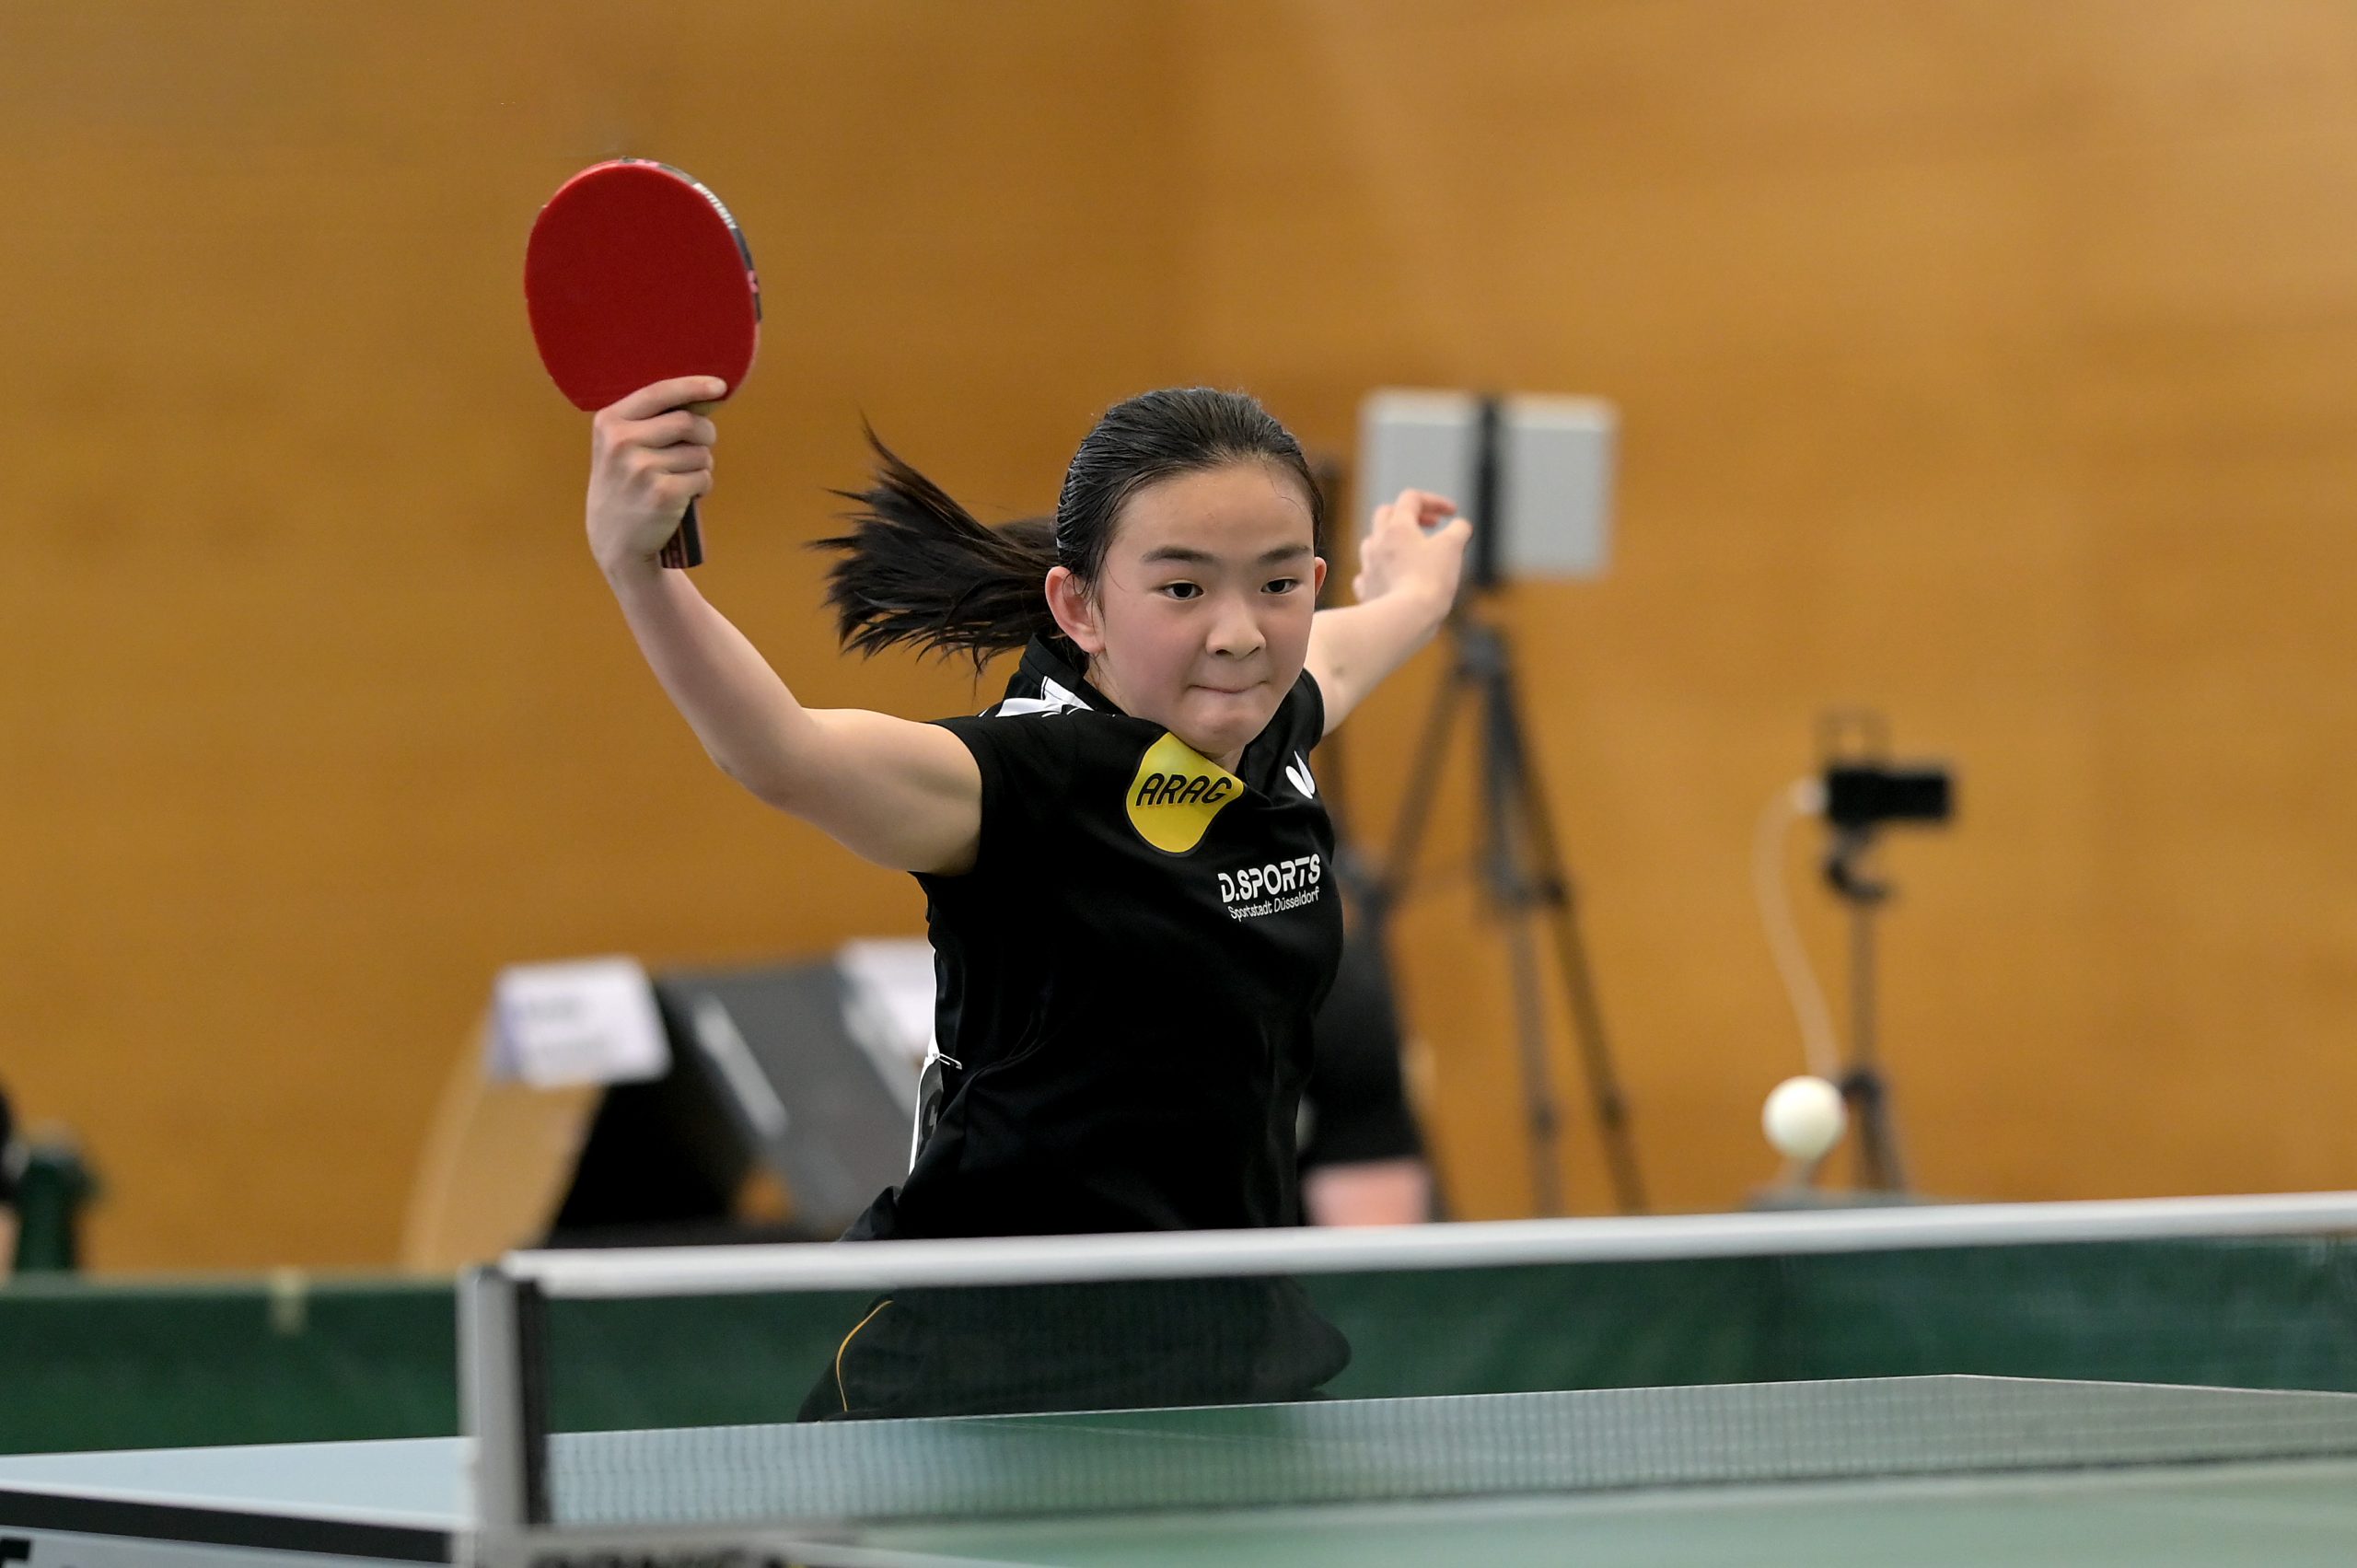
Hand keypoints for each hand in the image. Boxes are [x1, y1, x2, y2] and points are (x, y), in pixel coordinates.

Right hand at [586, 377, 724, 575]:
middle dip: (705, 434)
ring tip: (679, 479)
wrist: (615, 539)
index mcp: (609, 422)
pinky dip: (702, 487)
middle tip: (701, 446)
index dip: (693, 386)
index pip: (659, 392)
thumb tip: (705, 396)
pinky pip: (703, 478)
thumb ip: (651, 420)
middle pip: (688, 422)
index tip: (719, 386)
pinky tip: (683, 497)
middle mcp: (622, 442)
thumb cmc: (627, 484)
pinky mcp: (662, 494)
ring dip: (701, 466)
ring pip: (701, 453)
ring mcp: (641, 468)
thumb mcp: (620, 446)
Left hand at [1353, 488, 1470, 610]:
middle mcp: (1377, 542)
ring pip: (1373, 542)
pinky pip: (1367, 573)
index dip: (1434, 501)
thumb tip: (1461, 527)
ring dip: (1392, 541)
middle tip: (1430, 526)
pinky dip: (1381, 570)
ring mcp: (1368, 567)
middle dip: (1409, 515)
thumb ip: (1459, 530)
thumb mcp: (1453, 548)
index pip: (1411, 498)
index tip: (1452, 514)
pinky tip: (1391, 577)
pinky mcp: (1366, 590)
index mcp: (1397, 527)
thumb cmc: (1429, 581)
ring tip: (1411, 551)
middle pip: (1386, 514)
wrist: (1404, 619)